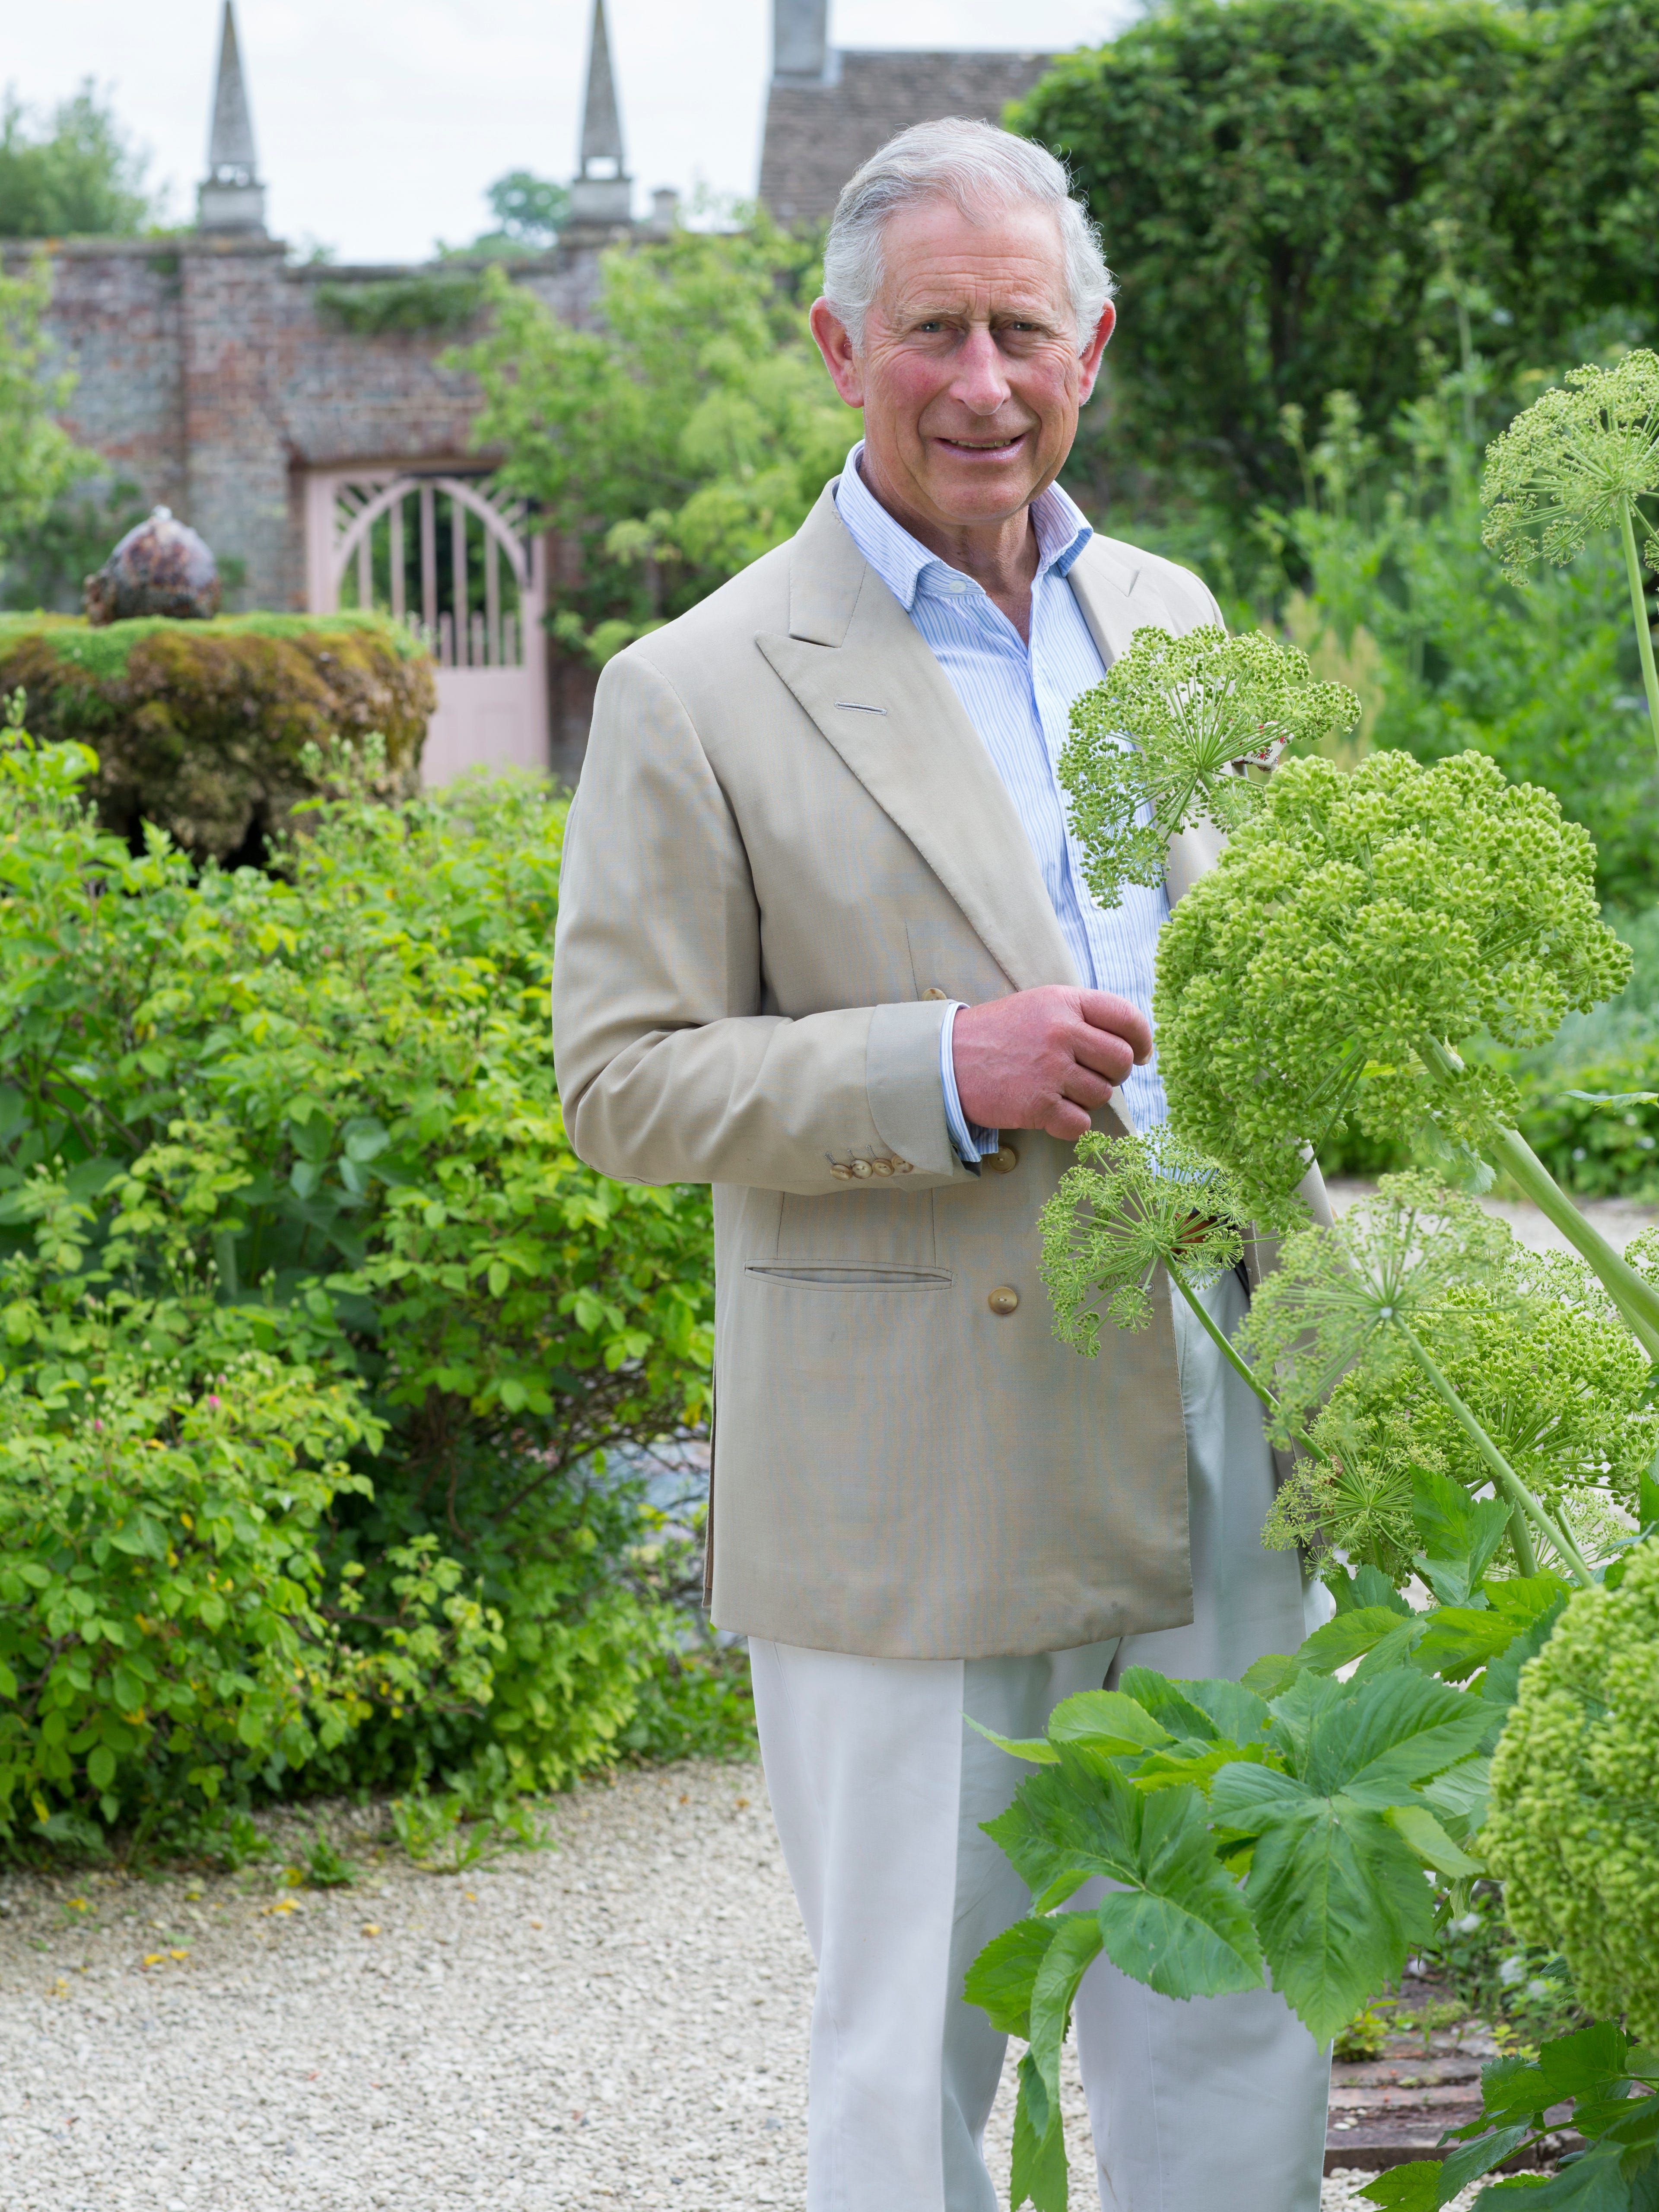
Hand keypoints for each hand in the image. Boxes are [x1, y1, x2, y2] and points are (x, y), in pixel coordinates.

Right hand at [951, 986, 1151, 1141]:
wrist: (945, 1061)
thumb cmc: (997, 1035)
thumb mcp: (1039, 1006)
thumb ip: (1082, 1017)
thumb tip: (1133, 1047)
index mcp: (1064, 1002)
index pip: (1126, 1018)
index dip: (1142, 1040)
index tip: (1140, 1054)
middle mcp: (1061, 1032)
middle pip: (1121, 1061)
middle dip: (1114, 1075)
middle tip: (1090, 1076)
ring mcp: (1050, 1070)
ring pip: (1102, 1095)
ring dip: (1086, 1099)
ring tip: (1057, 1090)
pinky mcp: (1038, 1106)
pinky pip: (1080, 1124)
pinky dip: (1070, 1124)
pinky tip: (1049, 1112)